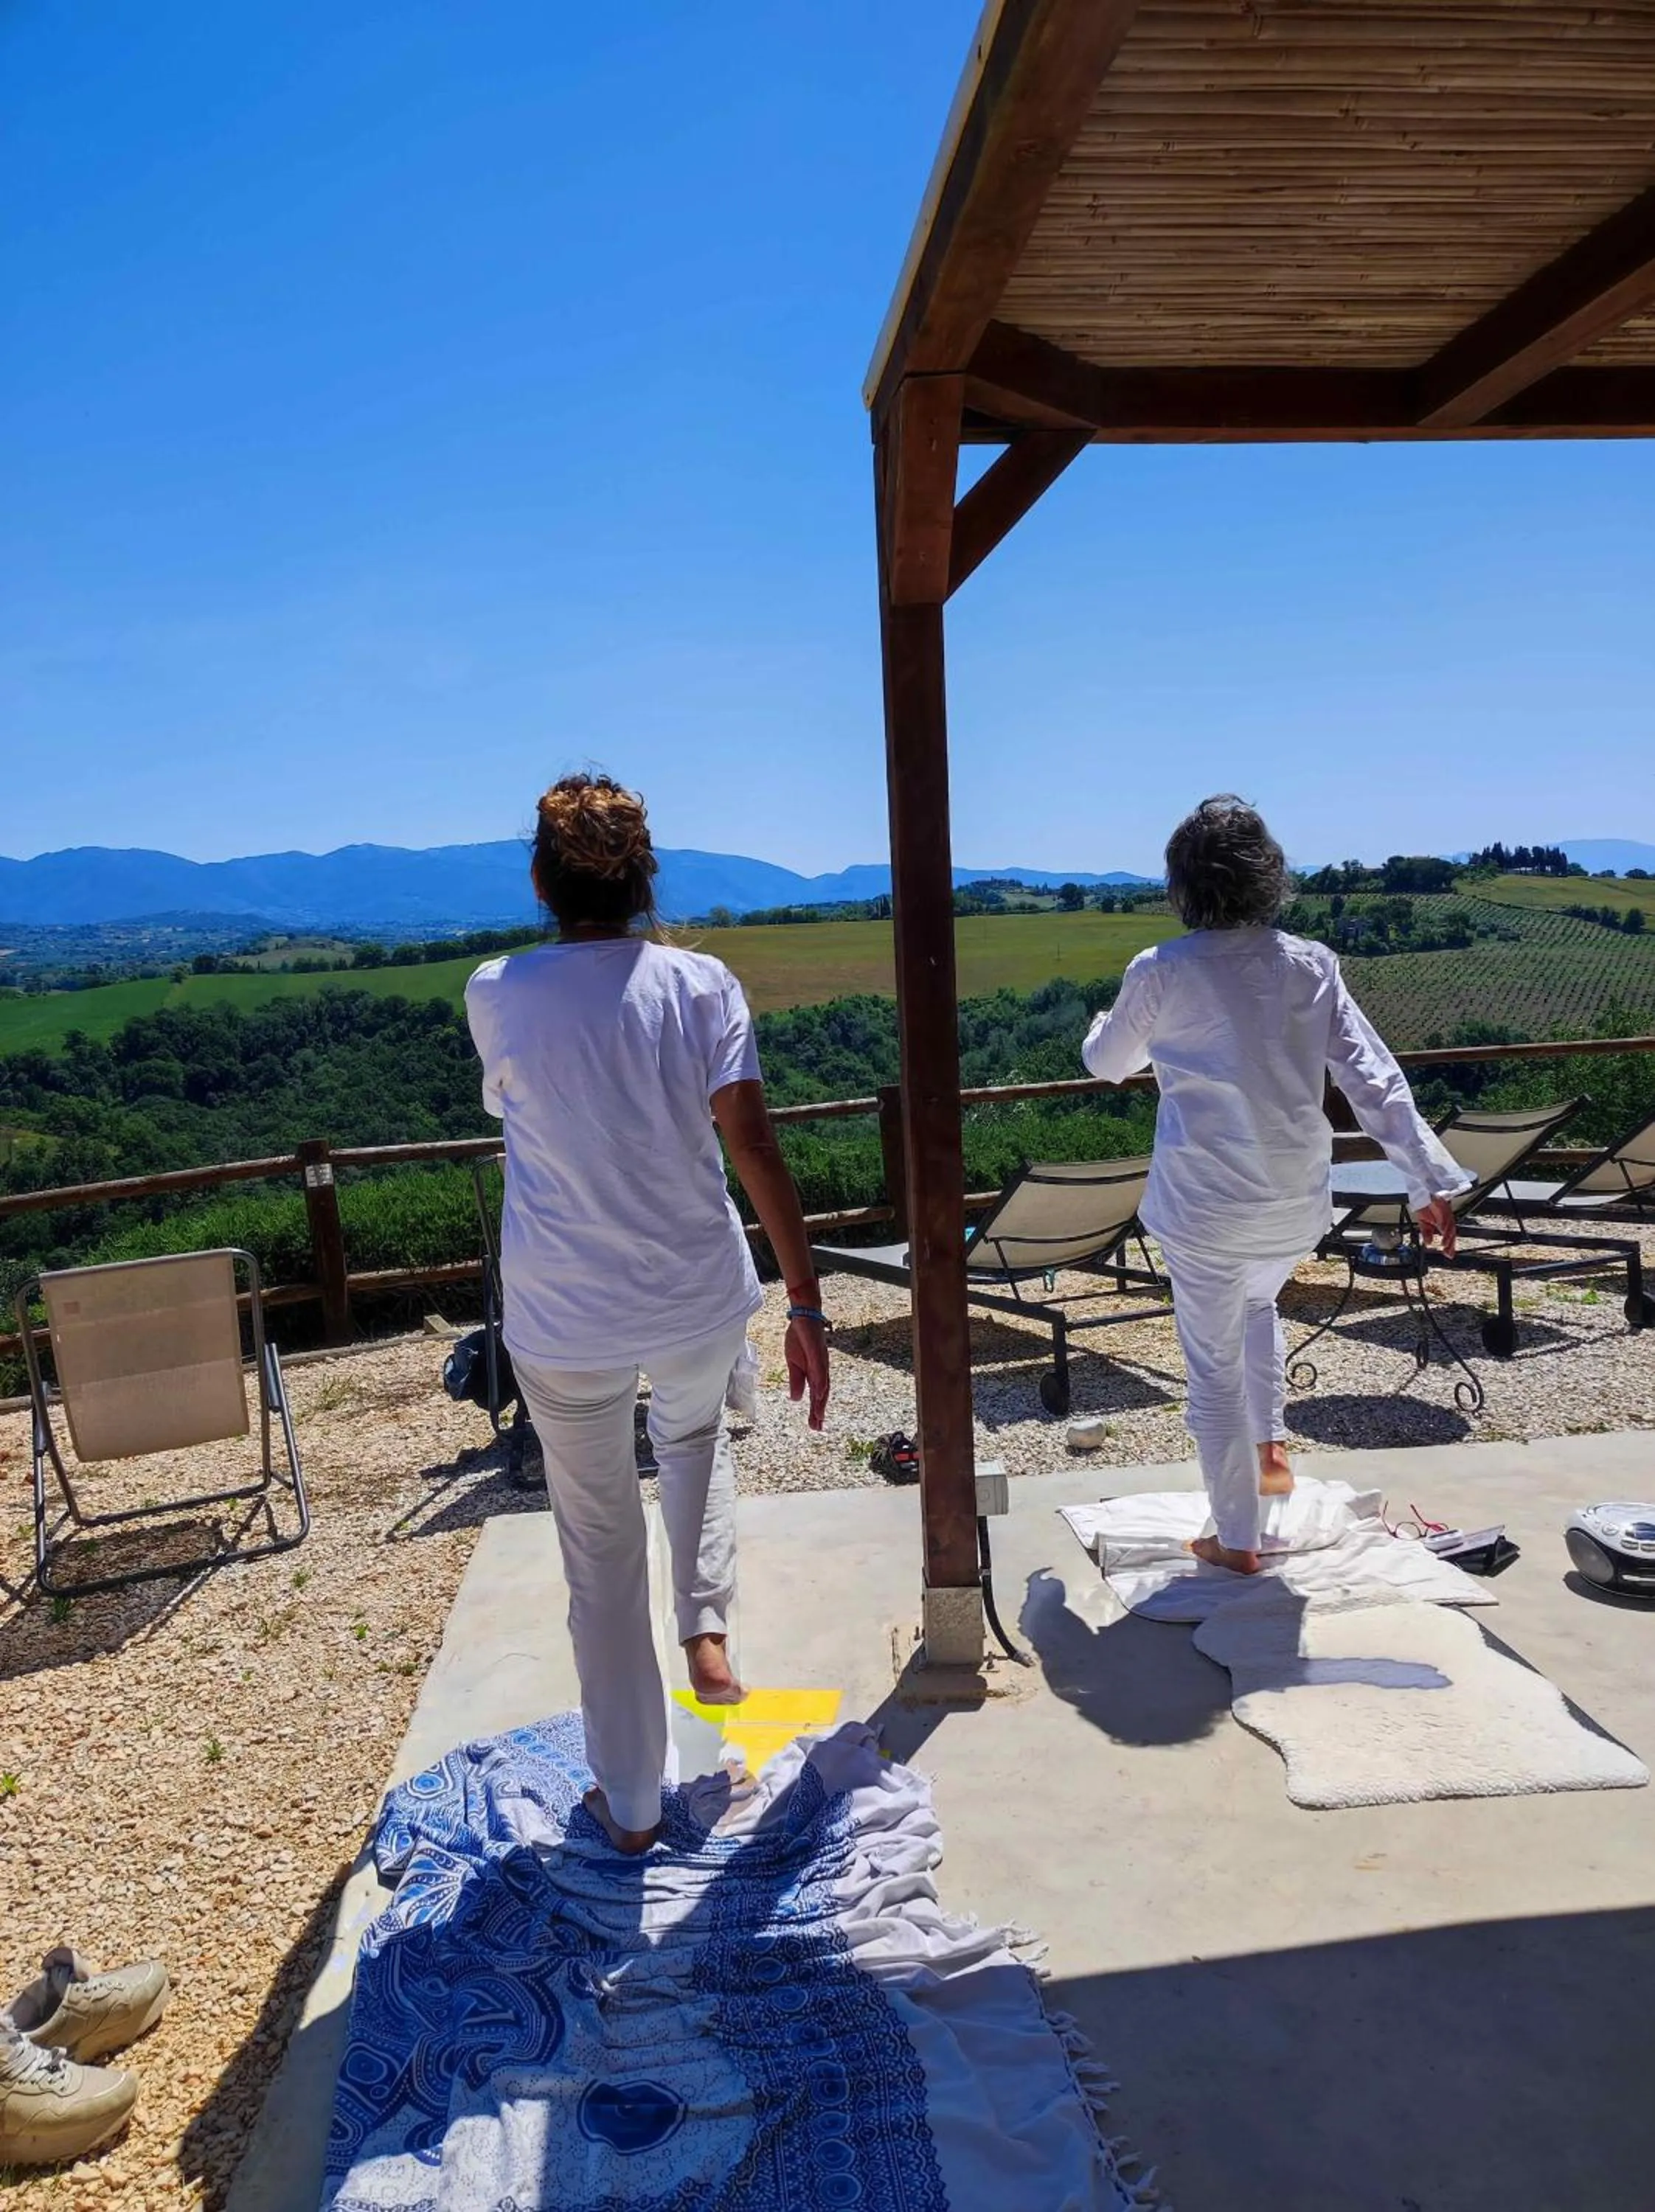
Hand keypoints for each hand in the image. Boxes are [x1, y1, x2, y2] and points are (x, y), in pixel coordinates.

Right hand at [784, 1315, 829, 1430]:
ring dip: (821, 1401)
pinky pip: (819, 1369)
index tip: (815, 1426)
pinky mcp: (817, 1352)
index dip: (816, 1411)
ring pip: (823, 1384)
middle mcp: (821, 1370)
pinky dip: (821, 1381)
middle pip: (822, 1394)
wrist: (803, 1318)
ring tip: (819, 1416)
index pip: (816, 1396)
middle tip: (817, 1428)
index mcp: (814, 1373)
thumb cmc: (800, 1340)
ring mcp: (821, 1362)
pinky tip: (820, 1392)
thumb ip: (796, 1381)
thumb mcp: (793, 1364)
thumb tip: (796, 1400)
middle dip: (819, 1411)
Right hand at [1415, 1196, 1458, 1255]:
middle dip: (1450, 1245)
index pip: (1448, 1237)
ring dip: (1448, 1239)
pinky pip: (1446, 1221)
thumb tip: (1428, 1243)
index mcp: (1443, 1224)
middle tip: (1448, 1254)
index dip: (1449, 1246)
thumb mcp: (1424, 1223)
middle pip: (1451, 1235)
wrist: (1423, 1193)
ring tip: (1445, 1247)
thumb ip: (1427, 1233)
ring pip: (1450, 1229)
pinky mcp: (1445, 1210)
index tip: (1448, 1255)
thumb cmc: (1425, 1206)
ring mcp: (1447, 1215)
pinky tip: (1443, 1235)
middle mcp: (1447, 1220)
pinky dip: (1445, 1229)